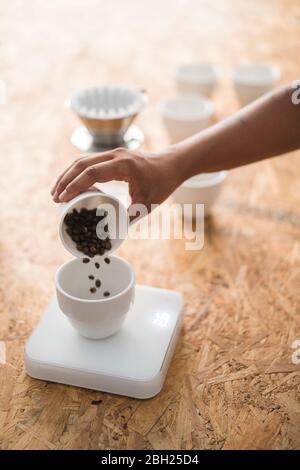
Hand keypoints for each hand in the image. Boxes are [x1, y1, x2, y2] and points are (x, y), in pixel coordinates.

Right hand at [51, 148, 181, 213]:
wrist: (172, 165)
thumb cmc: (162, 183)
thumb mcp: (147, 204)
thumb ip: (128, 217)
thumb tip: (109, 232)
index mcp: (124, 165)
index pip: (92, 172)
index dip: (74, 185)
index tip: (62, 198)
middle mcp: (116, 155)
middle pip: (82, 163)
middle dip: (65, 180)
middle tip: (54, 197)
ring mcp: (113, 153)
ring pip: (83, 160)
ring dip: (68, 174)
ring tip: (57, 191)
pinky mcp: (112, 156)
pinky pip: (90, 161)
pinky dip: (77, 171)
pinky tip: (70, 183)